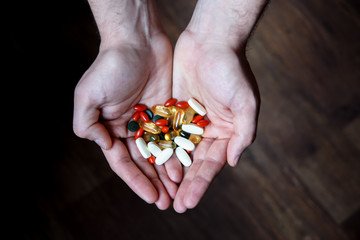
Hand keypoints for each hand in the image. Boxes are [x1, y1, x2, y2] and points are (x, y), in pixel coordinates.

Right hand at [73, 33, 178, 209]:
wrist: (138, 42)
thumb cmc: (110, 66)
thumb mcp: (88, 95)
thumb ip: (87, 124)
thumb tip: (104, 147)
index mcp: (111, 128)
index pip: (123, 162)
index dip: (136, 181)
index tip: (150, 197)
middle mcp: (130, 129)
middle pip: (143, 163)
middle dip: (154, 183)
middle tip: (167, 203)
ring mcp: (150, 122)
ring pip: (160, 153)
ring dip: (168, 174)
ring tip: (178, 192)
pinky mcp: (167, 112)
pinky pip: (174, 137)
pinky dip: (178, 153)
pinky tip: (186, 168)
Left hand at [172, 30, 259, 212]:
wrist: (211, 40)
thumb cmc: (232, 70)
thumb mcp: (246, 103)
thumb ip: (243, 134)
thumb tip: (233, 163)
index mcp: (226, 132)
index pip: (212, 164)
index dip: (201, 184)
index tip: (190, 202)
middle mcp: (208, 129)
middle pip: (194, 163)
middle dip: (185, 185)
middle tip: (175, 207)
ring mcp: (190, 120)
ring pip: (178, 151)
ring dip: (170, 172)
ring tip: (161, 193)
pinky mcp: (174, 108)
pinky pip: (166, 132)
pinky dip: (160, 148)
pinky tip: (150, 165)